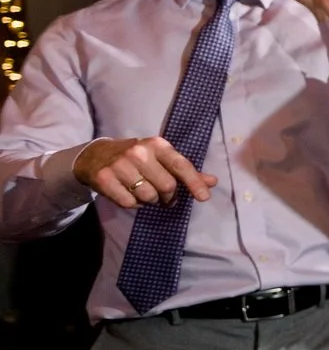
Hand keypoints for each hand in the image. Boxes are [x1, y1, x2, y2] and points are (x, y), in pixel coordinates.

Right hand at [75, 135, 215, 210]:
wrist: (95, 155)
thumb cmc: (136, 158)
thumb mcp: (160, 158)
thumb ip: (185, 171)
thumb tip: (212, 182)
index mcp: (157, 145)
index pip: (181, 165)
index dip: (194, 183)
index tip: (204, 197)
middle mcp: (139, 152)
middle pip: (167, 186)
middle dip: (168, 197)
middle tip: (163, 197)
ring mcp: (120, 165)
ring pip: (148, 196)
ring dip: (150, 201)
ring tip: (143, 191)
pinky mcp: (104, 178)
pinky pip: (129, 203)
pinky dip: (133, 204)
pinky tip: (128, 193)